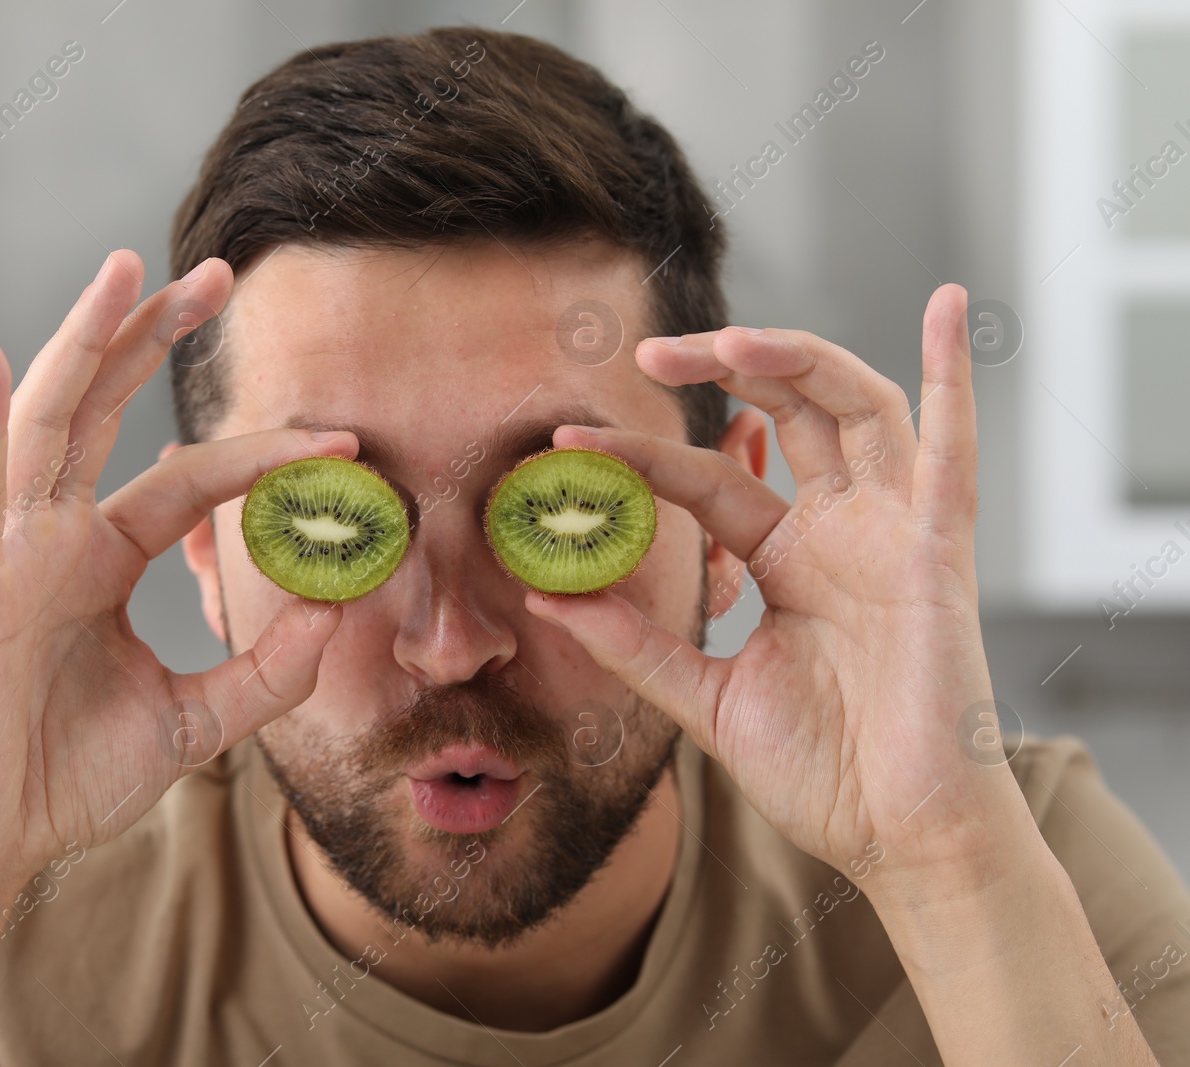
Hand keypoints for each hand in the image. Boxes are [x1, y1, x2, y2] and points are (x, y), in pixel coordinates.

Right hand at [0, 251, 353, 897]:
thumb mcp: (196, 721)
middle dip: (153, 337)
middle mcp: (52, 536)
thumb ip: (267, 672)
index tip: (339, 438)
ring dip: (81, 343)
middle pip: (106, 410)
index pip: (187, 480)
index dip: (259, 453)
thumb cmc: (66, 780)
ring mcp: (5, 551)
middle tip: (217, 272)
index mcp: (100, 560)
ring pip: (46, 423)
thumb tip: (338, 609)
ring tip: (123, 270)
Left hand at [528, 284, 1020, 884]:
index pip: (707, 482)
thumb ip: (636, 647)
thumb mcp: (706, 700)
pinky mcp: (940, 551)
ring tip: (728, 342)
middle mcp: (841, 533)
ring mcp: (892, 534)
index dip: (641, 457)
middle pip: (785, 416)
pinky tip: (944, 303)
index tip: (568, 442)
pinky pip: (954, 447)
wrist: (898, 839)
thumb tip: (547, 599)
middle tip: (646, 347)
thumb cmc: (821, 775)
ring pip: (852, 410)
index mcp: (789, 562)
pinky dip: (951, 374)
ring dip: (796, 362)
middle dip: (722, 371)